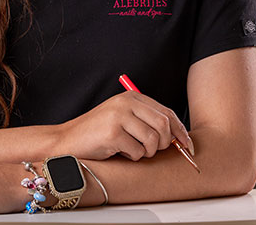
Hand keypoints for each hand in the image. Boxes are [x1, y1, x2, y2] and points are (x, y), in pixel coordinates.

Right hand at [56, 91, 192, 160]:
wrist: (67, 141)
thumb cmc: (97, 133)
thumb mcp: (123, 119)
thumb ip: (146, 121)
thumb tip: (178, 137)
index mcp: (131, 97)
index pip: (167, 112)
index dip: (180, 131)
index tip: (188, 146)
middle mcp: (126, 103)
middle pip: (164, 125)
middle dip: (165, 143)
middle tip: (153, 151)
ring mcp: (119, 117)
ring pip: (153, 140)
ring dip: (146, 152)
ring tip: (131, 150)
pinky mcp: (113, 133)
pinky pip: (137, 151)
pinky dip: (132, 157)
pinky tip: (118, 152)